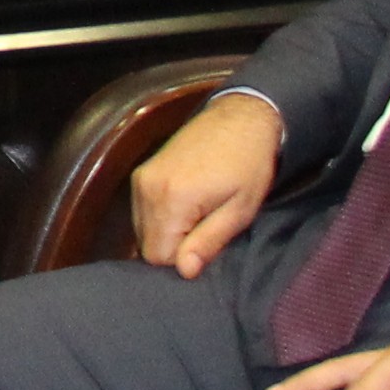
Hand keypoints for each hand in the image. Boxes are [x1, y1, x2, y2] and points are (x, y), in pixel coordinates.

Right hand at [129, 88, 281, 276]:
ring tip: (200, 214)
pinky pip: (142, 212)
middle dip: (174, 247)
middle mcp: (146, 189)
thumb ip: (208, 242)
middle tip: (207, 230)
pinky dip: (161, 218)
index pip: (157, 256)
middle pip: (146, 245)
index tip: (207, 246)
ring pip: (143, 230)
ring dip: (168, 233)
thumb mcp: (240, 210)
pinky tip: (187, 205)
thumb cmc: (249, 165)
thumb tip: (183, 271)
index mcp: (171, 199)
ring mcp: (140, 179)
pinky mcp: (141, 173)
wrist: (240, 118)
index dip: (183, 260)